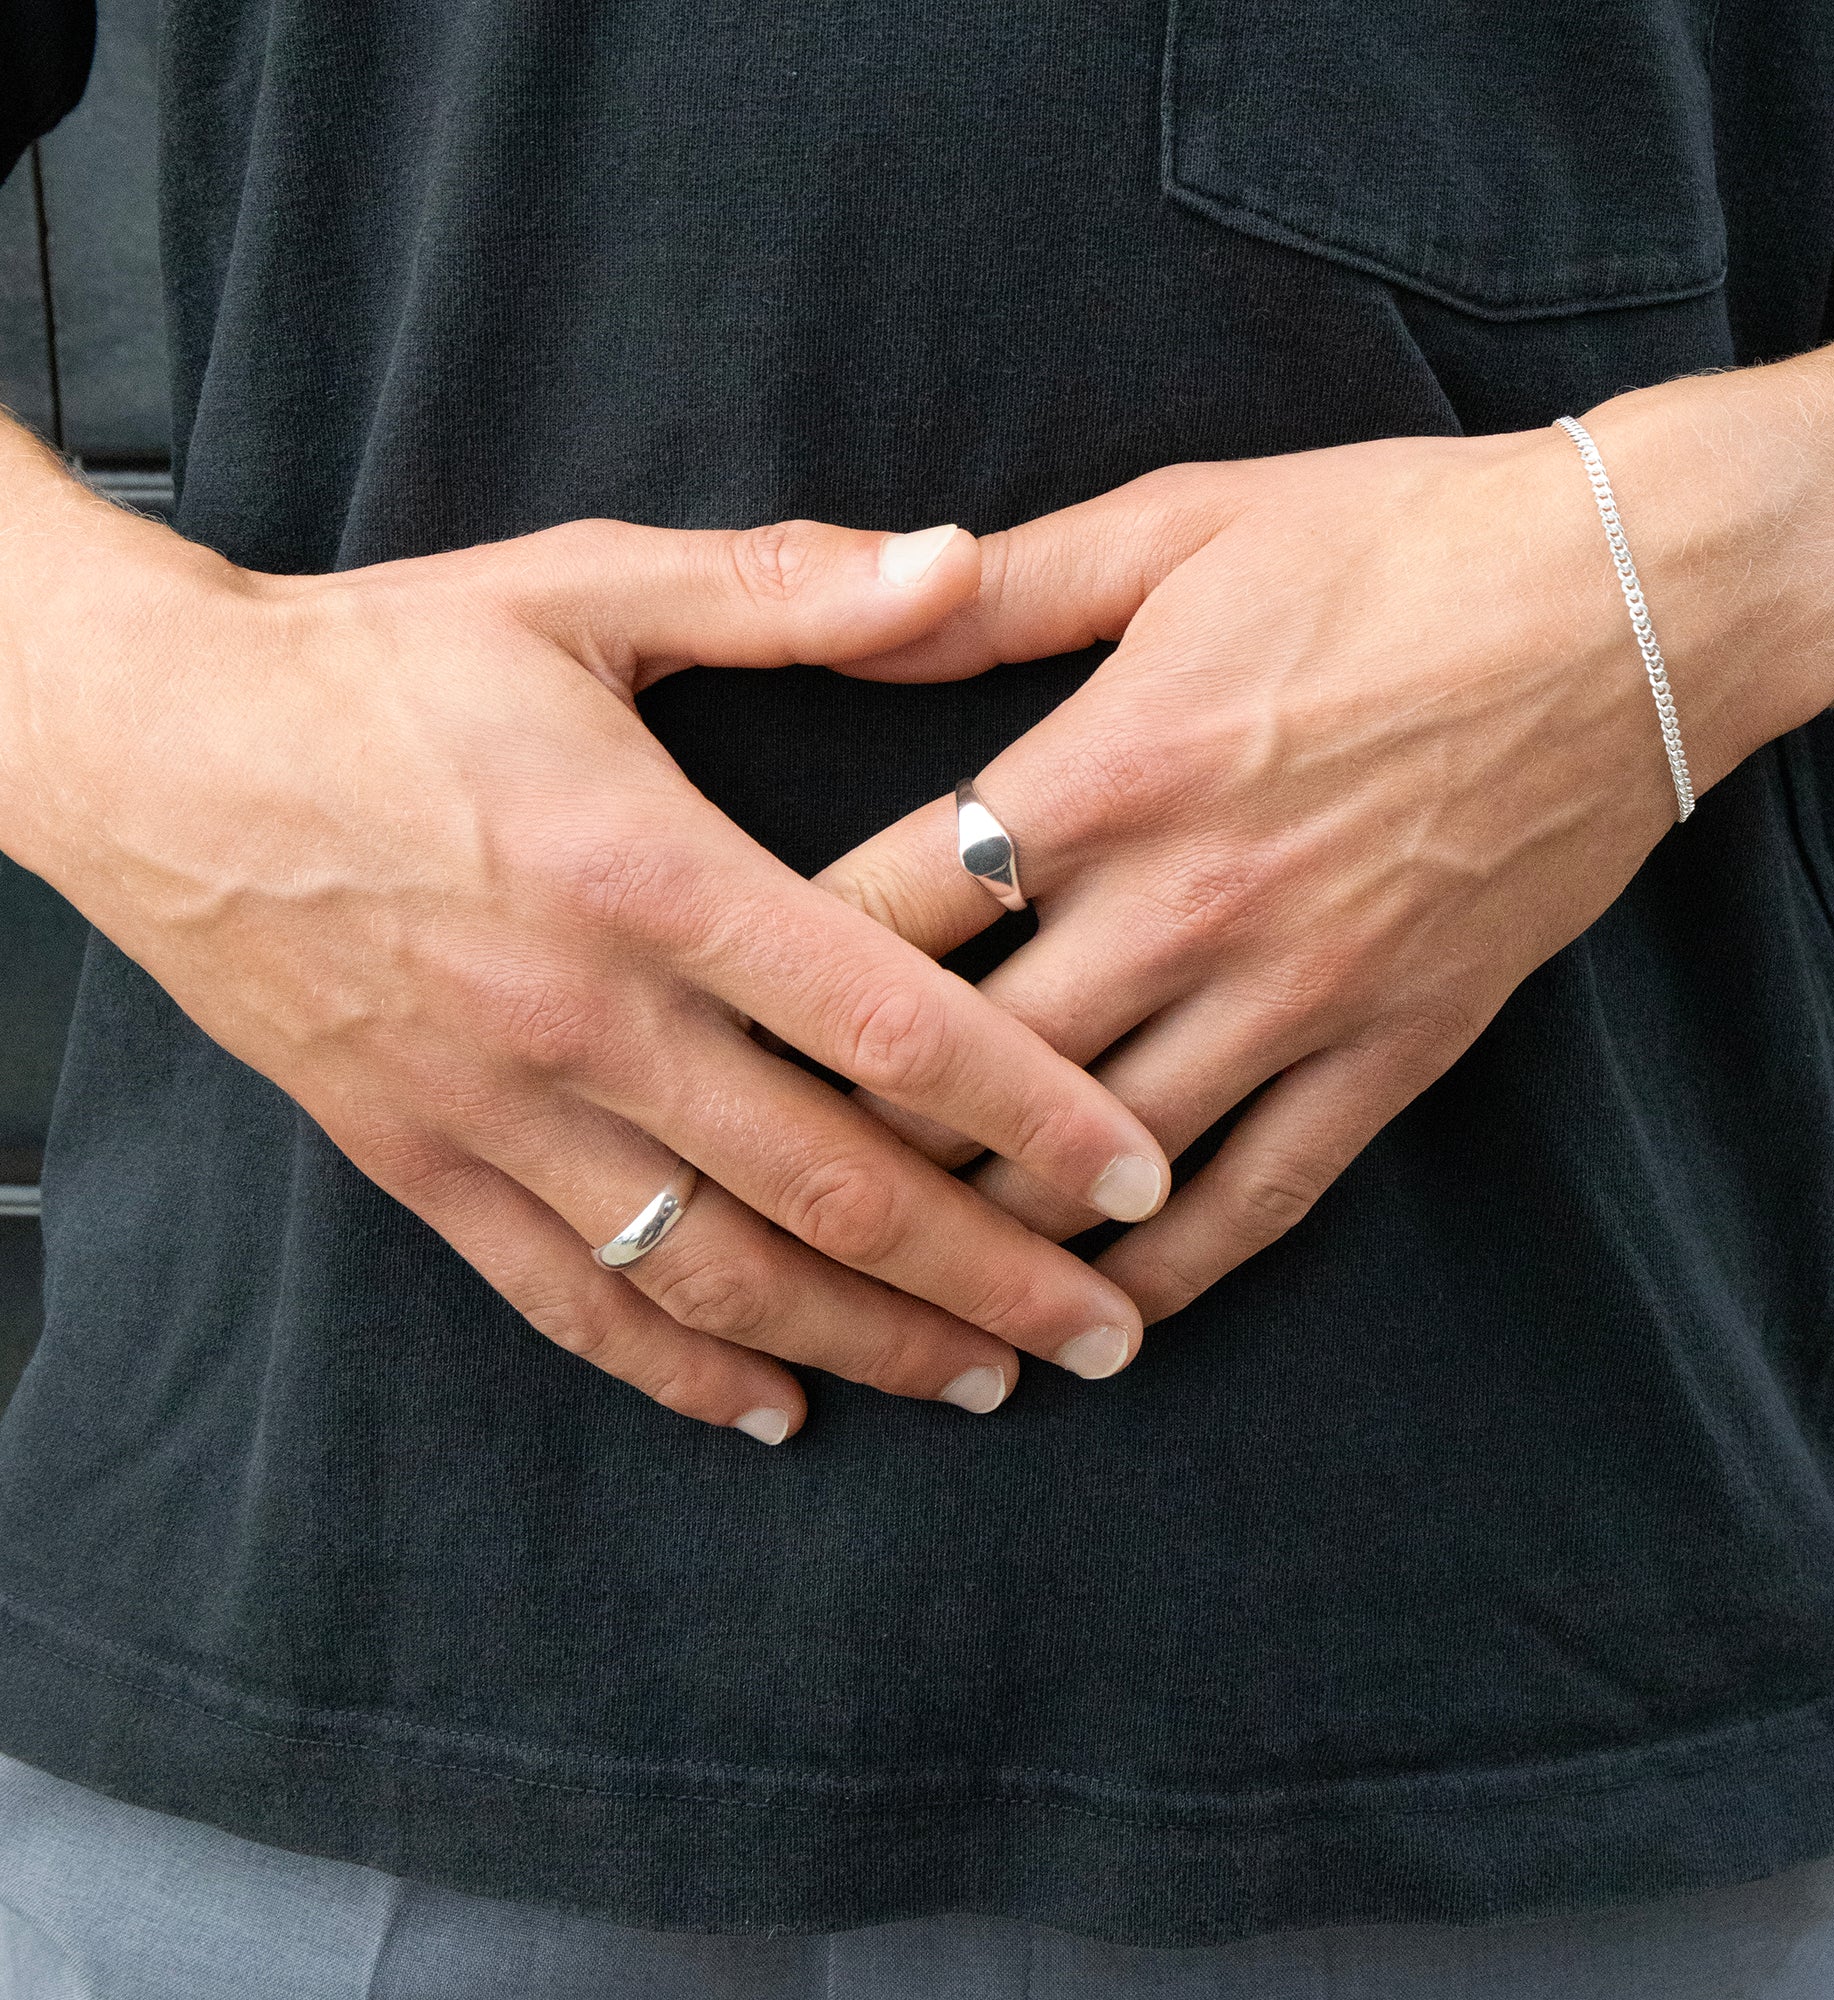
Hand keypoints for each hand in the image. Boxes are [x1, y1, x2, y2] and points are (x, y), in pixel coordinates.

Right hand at [0, 457, 1169, 1438]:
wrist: (151, 747)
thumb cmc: (377, 661)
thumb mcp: (581, 586)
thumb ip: (787, 586)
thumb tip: (964, 560)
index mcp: (647, 872)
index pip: (887, 1024)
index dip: (1031, 1112)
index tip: (1136, 1178)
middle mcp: (584, 1018)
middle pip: (828, 1188)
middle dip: (988, 1276)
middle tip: (1106, 1335)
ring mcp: (497, 1110)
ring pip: (714, 1274)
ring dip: (865, 1344)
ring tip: (985, 1382)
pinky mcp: (422, 1162)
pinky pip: (567, 1300)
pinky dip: (678, 1373)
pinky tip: (777, 1413)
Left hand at [819, 406, 1833, 1321]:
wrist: (1635, 601)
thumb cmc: (1396, 541)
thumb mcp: (1183, 521)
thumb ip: (1006, 588)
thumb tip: (865, 609)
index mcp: (1107, 766)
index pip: (889, 913)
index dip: (775, 985)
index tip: (706, 1035)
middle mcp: (1185, 901)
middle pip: (966, 1072)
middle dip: (854, 1144)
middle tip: (768, 1194)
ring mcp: (1297, 990)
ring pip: (1098, 1163)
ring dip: (989, 1238)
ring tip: (903, 1287)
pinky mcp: (1397, 1047)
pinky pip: (1267, 1197)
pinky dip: (1177, 1274)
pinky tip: (1109, 1322)